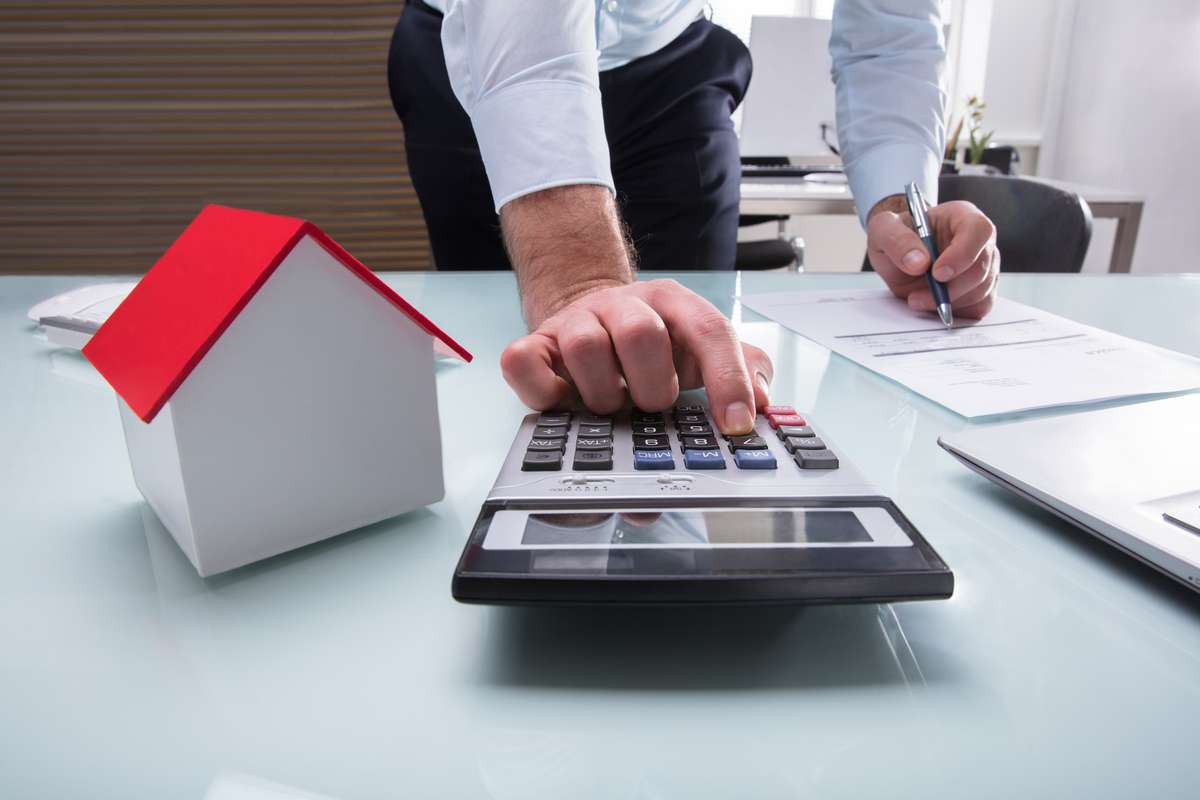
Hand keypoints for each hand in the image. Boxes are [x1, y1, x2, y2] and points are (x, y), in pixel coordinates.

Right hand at [500, 279, 772, 434]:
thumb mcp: (700, 352)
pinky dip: (543, 390)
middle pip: (642, 333)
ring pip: (585, 347)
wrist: (588, 317)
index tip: (737, 426)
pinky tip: (563, 404)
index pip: (709, 331)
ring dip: (603, 394)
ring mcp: (574, 322)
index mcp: (673, 303)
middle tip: (652, 407)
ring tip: (611, 407)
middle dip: (654, 386)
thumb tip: (763, 408)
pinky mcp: (533, 343)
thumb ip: (741, 372)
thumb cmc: (652, 349)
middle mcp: (623, 306)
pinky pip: (524, 361)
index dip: (728, 380)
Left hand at [866, 196, 999, 318]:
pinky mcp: (981, 289)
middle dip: (949, 289)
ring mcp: (985, 266)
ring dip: (948, 302)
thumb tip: (919, 262)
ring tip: (918, 299)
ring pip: (981, 290)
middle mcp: (979, 240)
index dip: (962, 254)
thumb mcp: (883, 229)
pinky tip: (934, 305)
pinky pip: (980, 306)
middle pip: (982, 267)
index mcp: (961, 216)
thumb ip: (897, 240)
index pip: (978, 230)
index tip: (937, 273)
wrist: (899, 255)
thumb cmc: (897, 236)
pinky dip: (956, 312)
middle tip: (917, 297)